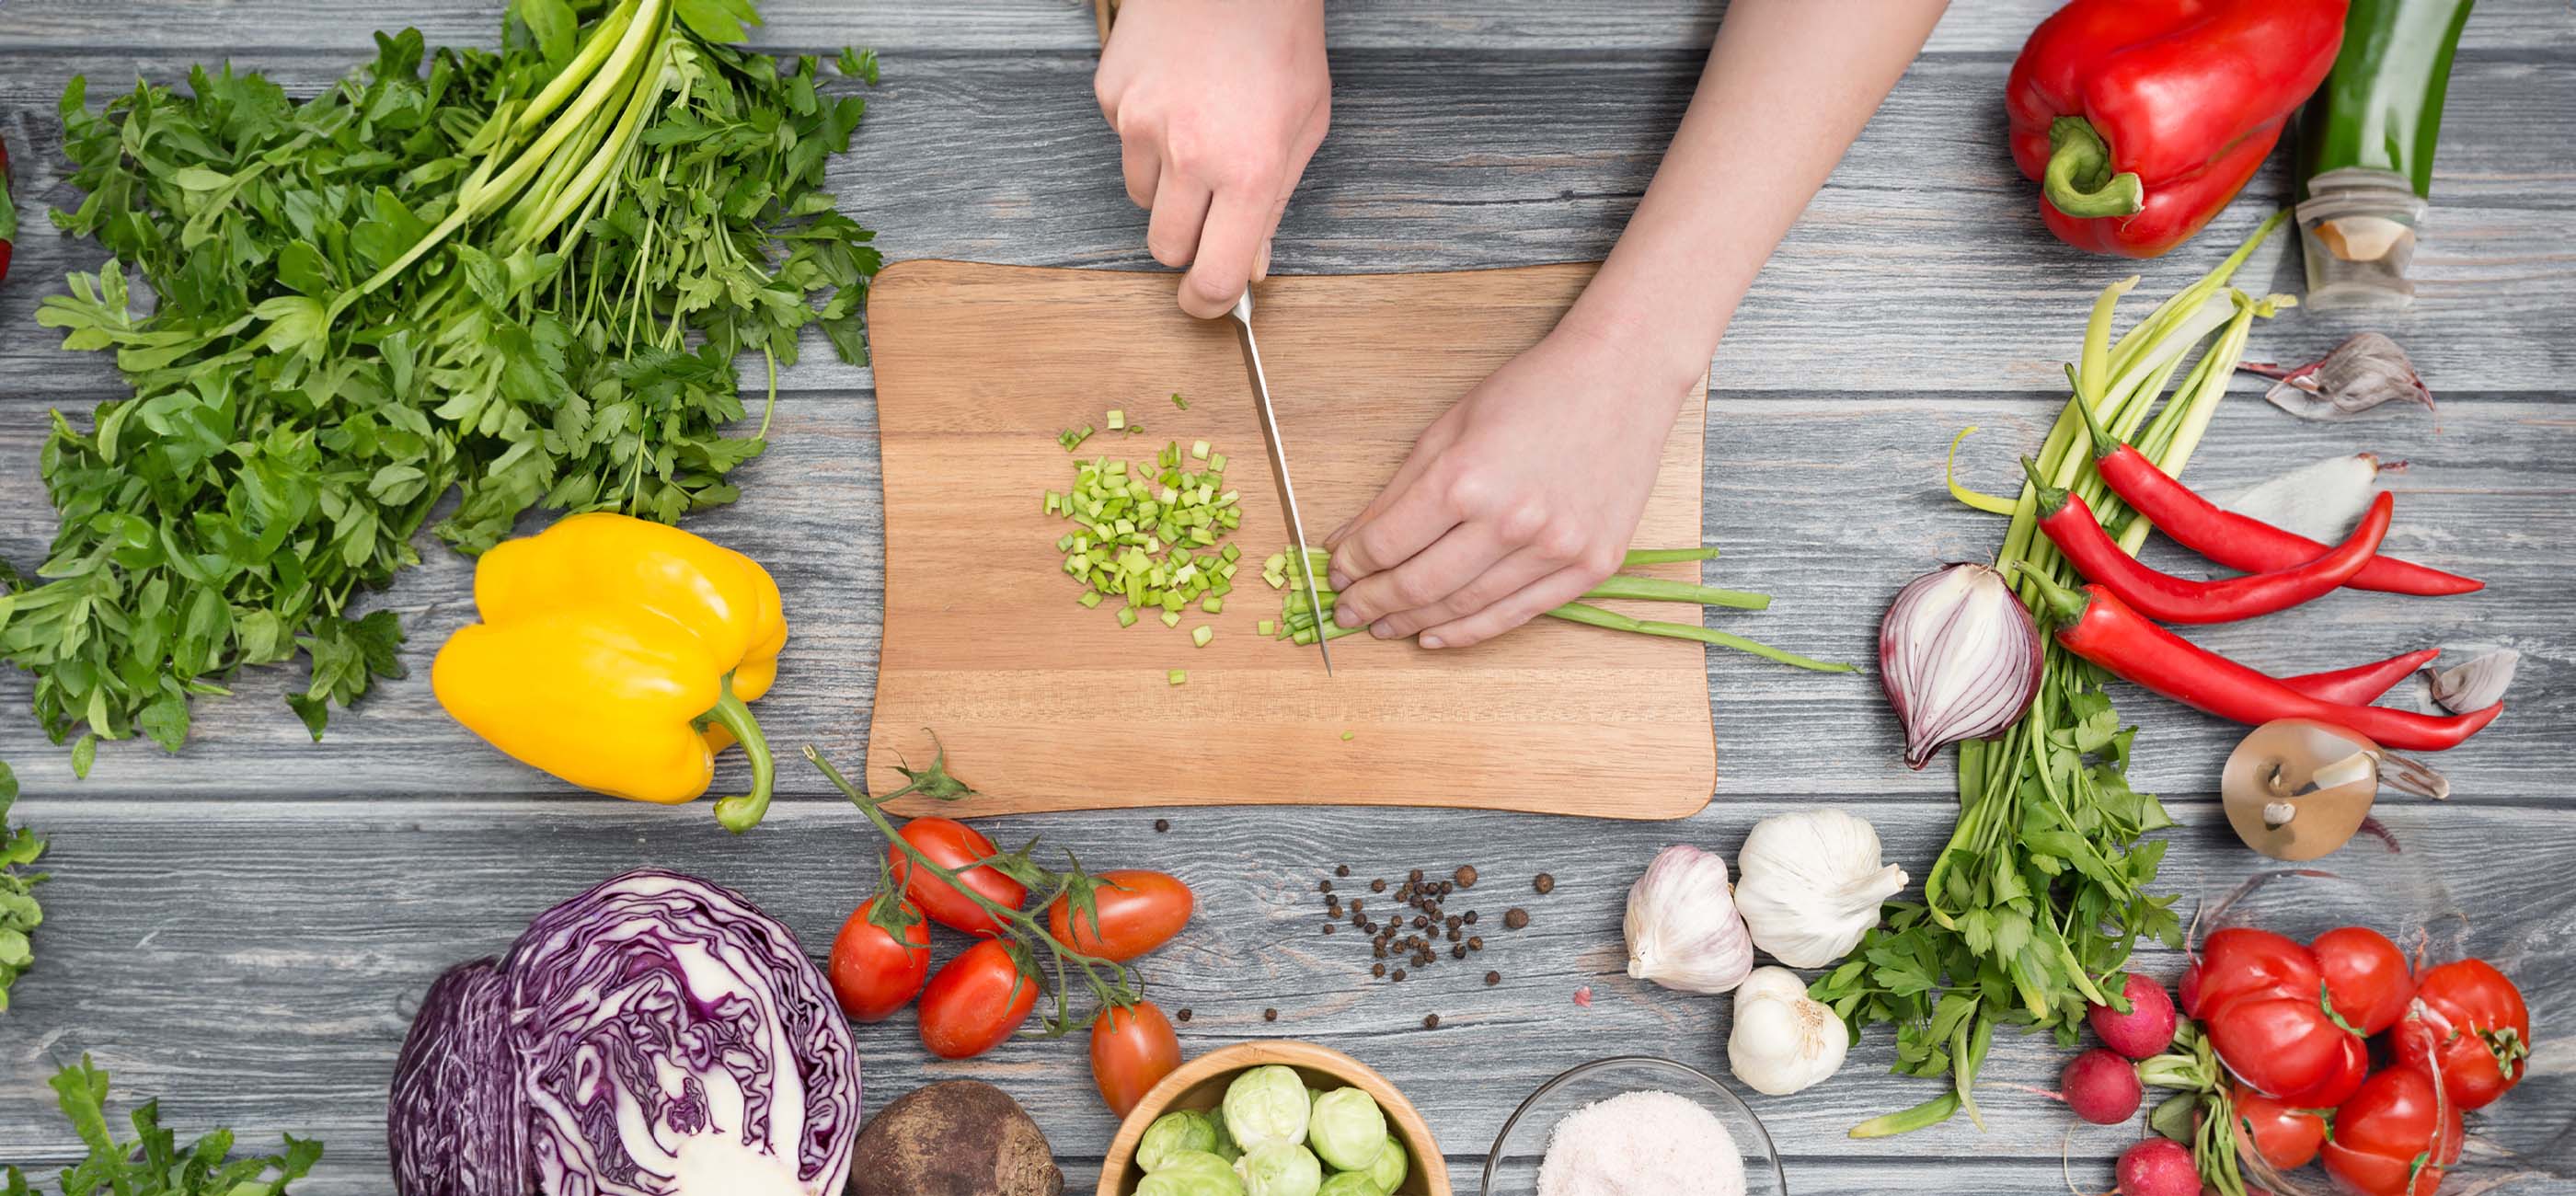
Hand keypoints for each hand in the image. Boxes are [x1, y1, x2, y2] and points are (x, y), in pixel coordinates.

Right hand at [1094, 0, 1329, 317]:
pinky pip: (1122, 143)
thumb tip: (1249, 265)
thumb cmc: (1280, 38)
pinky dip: (1145, 133)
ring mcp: (1141, 124)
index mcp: (1248, 172)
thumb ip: (1273, 204)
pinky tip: (1176, 94)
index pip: (1212, 276)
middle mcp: (1189, 155)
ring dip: (1166, 183)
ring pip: (1140, 196)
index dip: (1208, 302)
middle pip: (1165, 246)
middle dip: (1187, 238)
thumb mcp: (1304, 127)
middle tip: (1211, 206)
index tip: (1206, 302)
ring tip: (1199, 130)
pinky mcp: (1112, 96)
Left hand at [1323, 326, 1692, 648]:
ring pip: (1465, 608)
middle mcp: (1511, 521)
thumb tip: (1348, 543)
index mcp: (1466, 479)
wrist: (1622, 377)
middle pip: (1420, 585)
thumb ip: (1395, 494)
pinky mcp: (1592, 566)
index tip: (1337, 573)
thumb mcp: (1448, 429)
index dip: (1353, 566)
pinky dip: (1470, 632)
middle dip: (1374, 603)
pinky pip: (1517, 616)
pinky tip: (1435, 637)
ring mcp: (1556, 549)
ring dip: (1415, 624)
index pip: (1387, 544)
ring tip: (1385, 627)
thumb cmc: (1533, 392)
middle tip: (1349, 612)